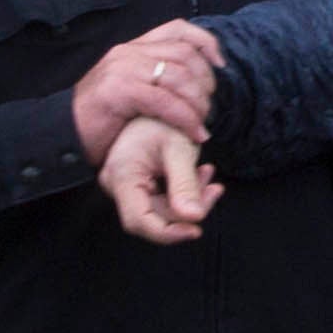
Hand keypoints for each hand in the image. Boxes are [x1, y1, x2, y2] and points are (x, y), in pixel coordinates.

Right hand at [72, 20, 223, 166]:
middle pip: (185, 54)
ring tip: (202, 122)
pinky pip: (166, 101)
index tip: (220, 65)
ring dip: (199, 102)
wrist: (62, 133)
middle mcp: (128, 52)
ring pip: (179, 76)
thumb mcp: (130, 88)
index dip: (206, 43)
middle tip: (209, 106)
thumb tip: (195, 82)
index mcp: (132, 47)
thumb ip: (155, 77)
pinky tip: (194, 133)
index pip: (178, 29)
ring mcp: (123, 69)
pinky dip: (186, 118)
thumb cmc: (100, 118)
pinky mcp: (119, 91)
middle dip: (206, 80)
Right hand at [98, 115, 223, 243]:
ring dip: (190, 198)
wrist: (158, 100)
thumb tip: (195, 219)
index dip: (168, 233)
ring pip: (162, 209)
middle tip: (215, 190)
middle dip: (187, 210)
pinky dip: (185, 191)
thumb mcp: (179, 149)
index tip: (196, 231)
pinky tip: (202, 174)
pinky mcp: (138, 184)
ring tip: (209, 175)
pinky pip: (163, 199)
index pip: (139, 221)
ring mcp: (127, 186)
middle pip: (154, 217)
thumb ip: (186, 185)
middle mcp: (118, 185)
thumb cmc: (164, 119)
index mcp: (122, 176)